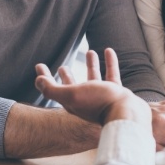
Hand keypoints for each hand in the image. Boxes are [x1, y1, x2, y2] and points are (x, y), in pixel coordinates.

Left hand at [35, 48, 150, 126]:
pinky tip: (108, 51)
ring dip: (91, 65)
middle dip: (67, 76)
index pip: (54, 88)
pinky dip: (109, 62)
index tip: (39, 65)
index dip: (45, 77)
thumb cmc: (99, 103)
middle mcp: (86, 100)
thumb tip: (38, 81)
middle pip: (73, 86)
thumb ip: (53, 89)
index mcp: (72, 102)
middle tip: (62, 67)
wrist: (126, 114)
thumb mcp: (72, 95)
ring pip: (94, 78)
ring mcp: (101, 96)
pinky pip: (111, 74)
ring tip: (89, 52)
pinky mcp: (116, 92)